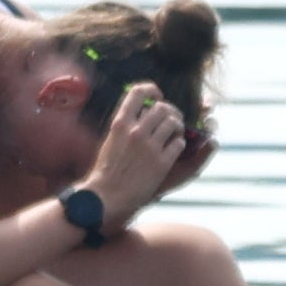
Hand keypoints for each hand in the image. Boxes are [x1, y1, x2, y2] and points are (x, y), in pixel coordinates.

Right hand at [87, 82, 194, 215]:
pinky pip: (179, 143)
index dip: (151, 89)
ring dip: (178, 126)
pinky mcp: (161, 163)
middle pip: (162, 107)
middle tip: (173, 118)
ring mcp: (149, 147)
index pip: (138, 92)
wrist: (106, 196)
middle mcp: (135, 132)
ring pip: (174, 123)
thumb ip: (124, 123)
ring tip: (176, 133)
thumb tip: (137, 109)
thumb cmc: (106, 170)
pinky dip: (179, 143)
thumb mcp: (110, 139)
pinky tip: (174, 149)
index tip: (158, 94)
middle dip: (171, 111)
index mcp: (120, 123)